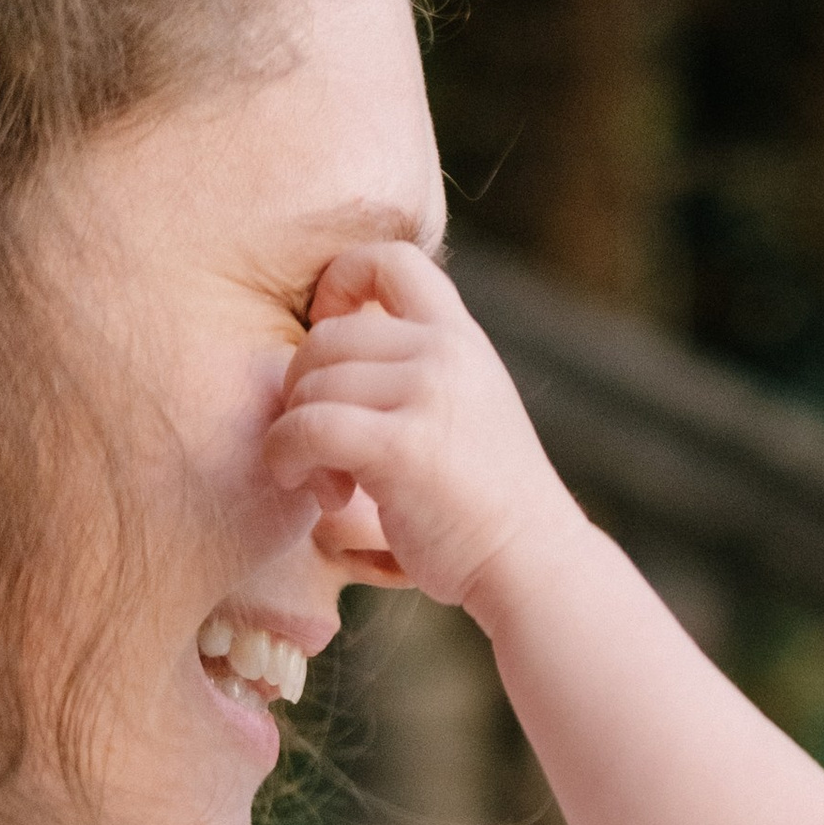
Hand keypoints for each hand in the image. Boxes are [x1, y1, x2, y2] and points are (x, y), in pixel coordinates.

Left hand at [265, 243, 585, 616]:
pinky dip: (289, 458)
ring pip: (311, 386)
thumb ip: (418, 371)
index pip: (389, 258)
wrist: (534, 565)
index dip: (339, 284)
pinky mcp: (404, 446)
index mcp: (462, 338)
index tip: (332, 342)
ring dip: (297, 439)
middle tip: (320, 451)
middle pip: (328, 336)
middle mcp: (448, 353)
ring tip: (327, 485)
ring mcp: (429, 395)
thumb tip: (330, 341)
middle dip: (304, 392)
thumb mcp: (467, 409)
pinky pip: (308, 428)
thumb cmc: (487, 505)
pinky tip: (317, 492)